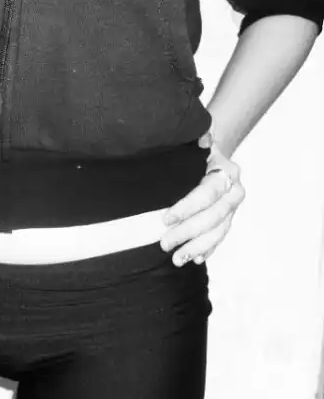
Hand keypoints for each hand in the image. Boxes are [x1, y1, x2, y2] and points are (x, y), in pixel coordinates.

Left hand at [160, 135, 244, 265]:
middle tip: (164, 244)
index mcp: (225, 172)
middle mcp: (234, 191)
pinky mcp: (228, 220)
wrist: (211, 157)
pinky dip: (207, 249)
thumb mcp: (194, 143)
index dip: (187, 207)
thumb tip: (202, 139)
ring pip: (218, 231)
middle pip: (213, 217)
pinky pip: (220, 238)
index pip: (207, 193)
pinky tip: (195, 259)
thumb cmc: (196, 152)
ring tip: (177, 259)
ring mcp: (233, 208)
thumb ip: (196, 140)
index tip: (165, 219)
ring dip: (197, 247)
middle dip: (188, 232)